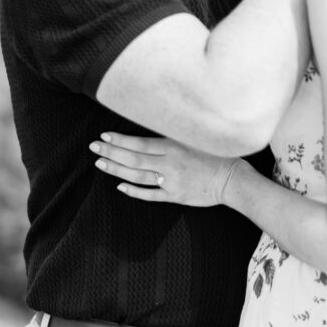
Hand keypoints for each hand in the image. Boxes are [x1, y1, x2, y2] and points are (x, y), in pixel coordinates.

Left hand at [90, 133, 239, 205]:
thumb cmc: (217, 154)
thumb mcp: (195, 138)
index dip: (120, 140)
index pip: (140, 143)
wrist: (233, 179)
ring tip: (100, 164)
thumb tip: (151, 131)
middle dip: (111, 153)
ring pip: (137, 176)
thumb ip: (173, 136)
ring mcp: (171, 182)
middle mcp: (170, 163)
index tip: (104, 136)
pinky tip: (120, 186)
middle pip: (134, 158)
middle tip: (94, 148)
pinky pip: (150, 194)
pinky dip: (134, 190)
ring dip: (117, 169)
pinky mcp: (175, 196)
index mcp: (174, 147)